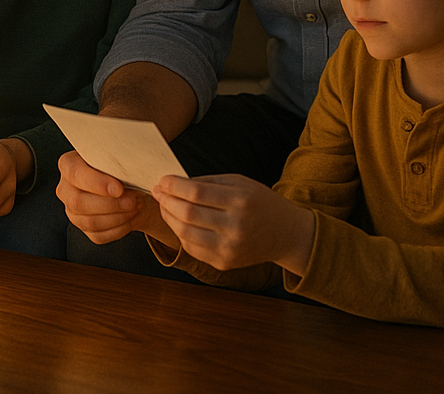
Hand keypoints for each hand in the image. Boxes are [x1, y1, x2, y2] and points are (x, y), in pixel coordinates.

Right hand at [56, 150, 142, 243]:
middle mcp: (65, 189)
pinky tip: (133, 216)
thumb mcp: (117, 159)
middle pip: (79, 202)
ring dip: (119, 217)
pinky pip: (99, 235)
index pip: (74, 173)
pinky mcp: (84, 228)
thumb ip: (117, 165)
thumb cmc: (118, 167)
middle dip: (111, 204)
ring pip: (90, 222)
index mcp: (68, 164)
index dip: (96, 183)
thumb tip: (133, 176)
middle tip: (133, 199)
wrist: (127, 185)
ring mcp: (72, 211)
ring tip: (136, 206)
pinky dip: (121, 228)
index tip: (119, 188)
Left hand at [152, 173, 314, 273]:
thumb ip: (205, 182)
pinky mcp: (225, 263)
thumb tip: (172, 183)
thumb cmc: (259, 202)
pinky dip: (180, 233)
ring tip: (165, 205)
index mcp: (240, 201)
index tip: (162, 180)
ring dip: (169, 218)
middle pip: (188, 214)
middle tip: (158, 192)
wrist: (285, 234)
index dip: (174, 186)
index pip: (196, 193)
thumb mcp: (238, 182)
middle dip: (166, 201)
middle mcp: (236, 227)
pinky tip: (178, 222)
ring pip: (185, 233)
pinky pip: (192, 248)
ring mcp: (230, 248)